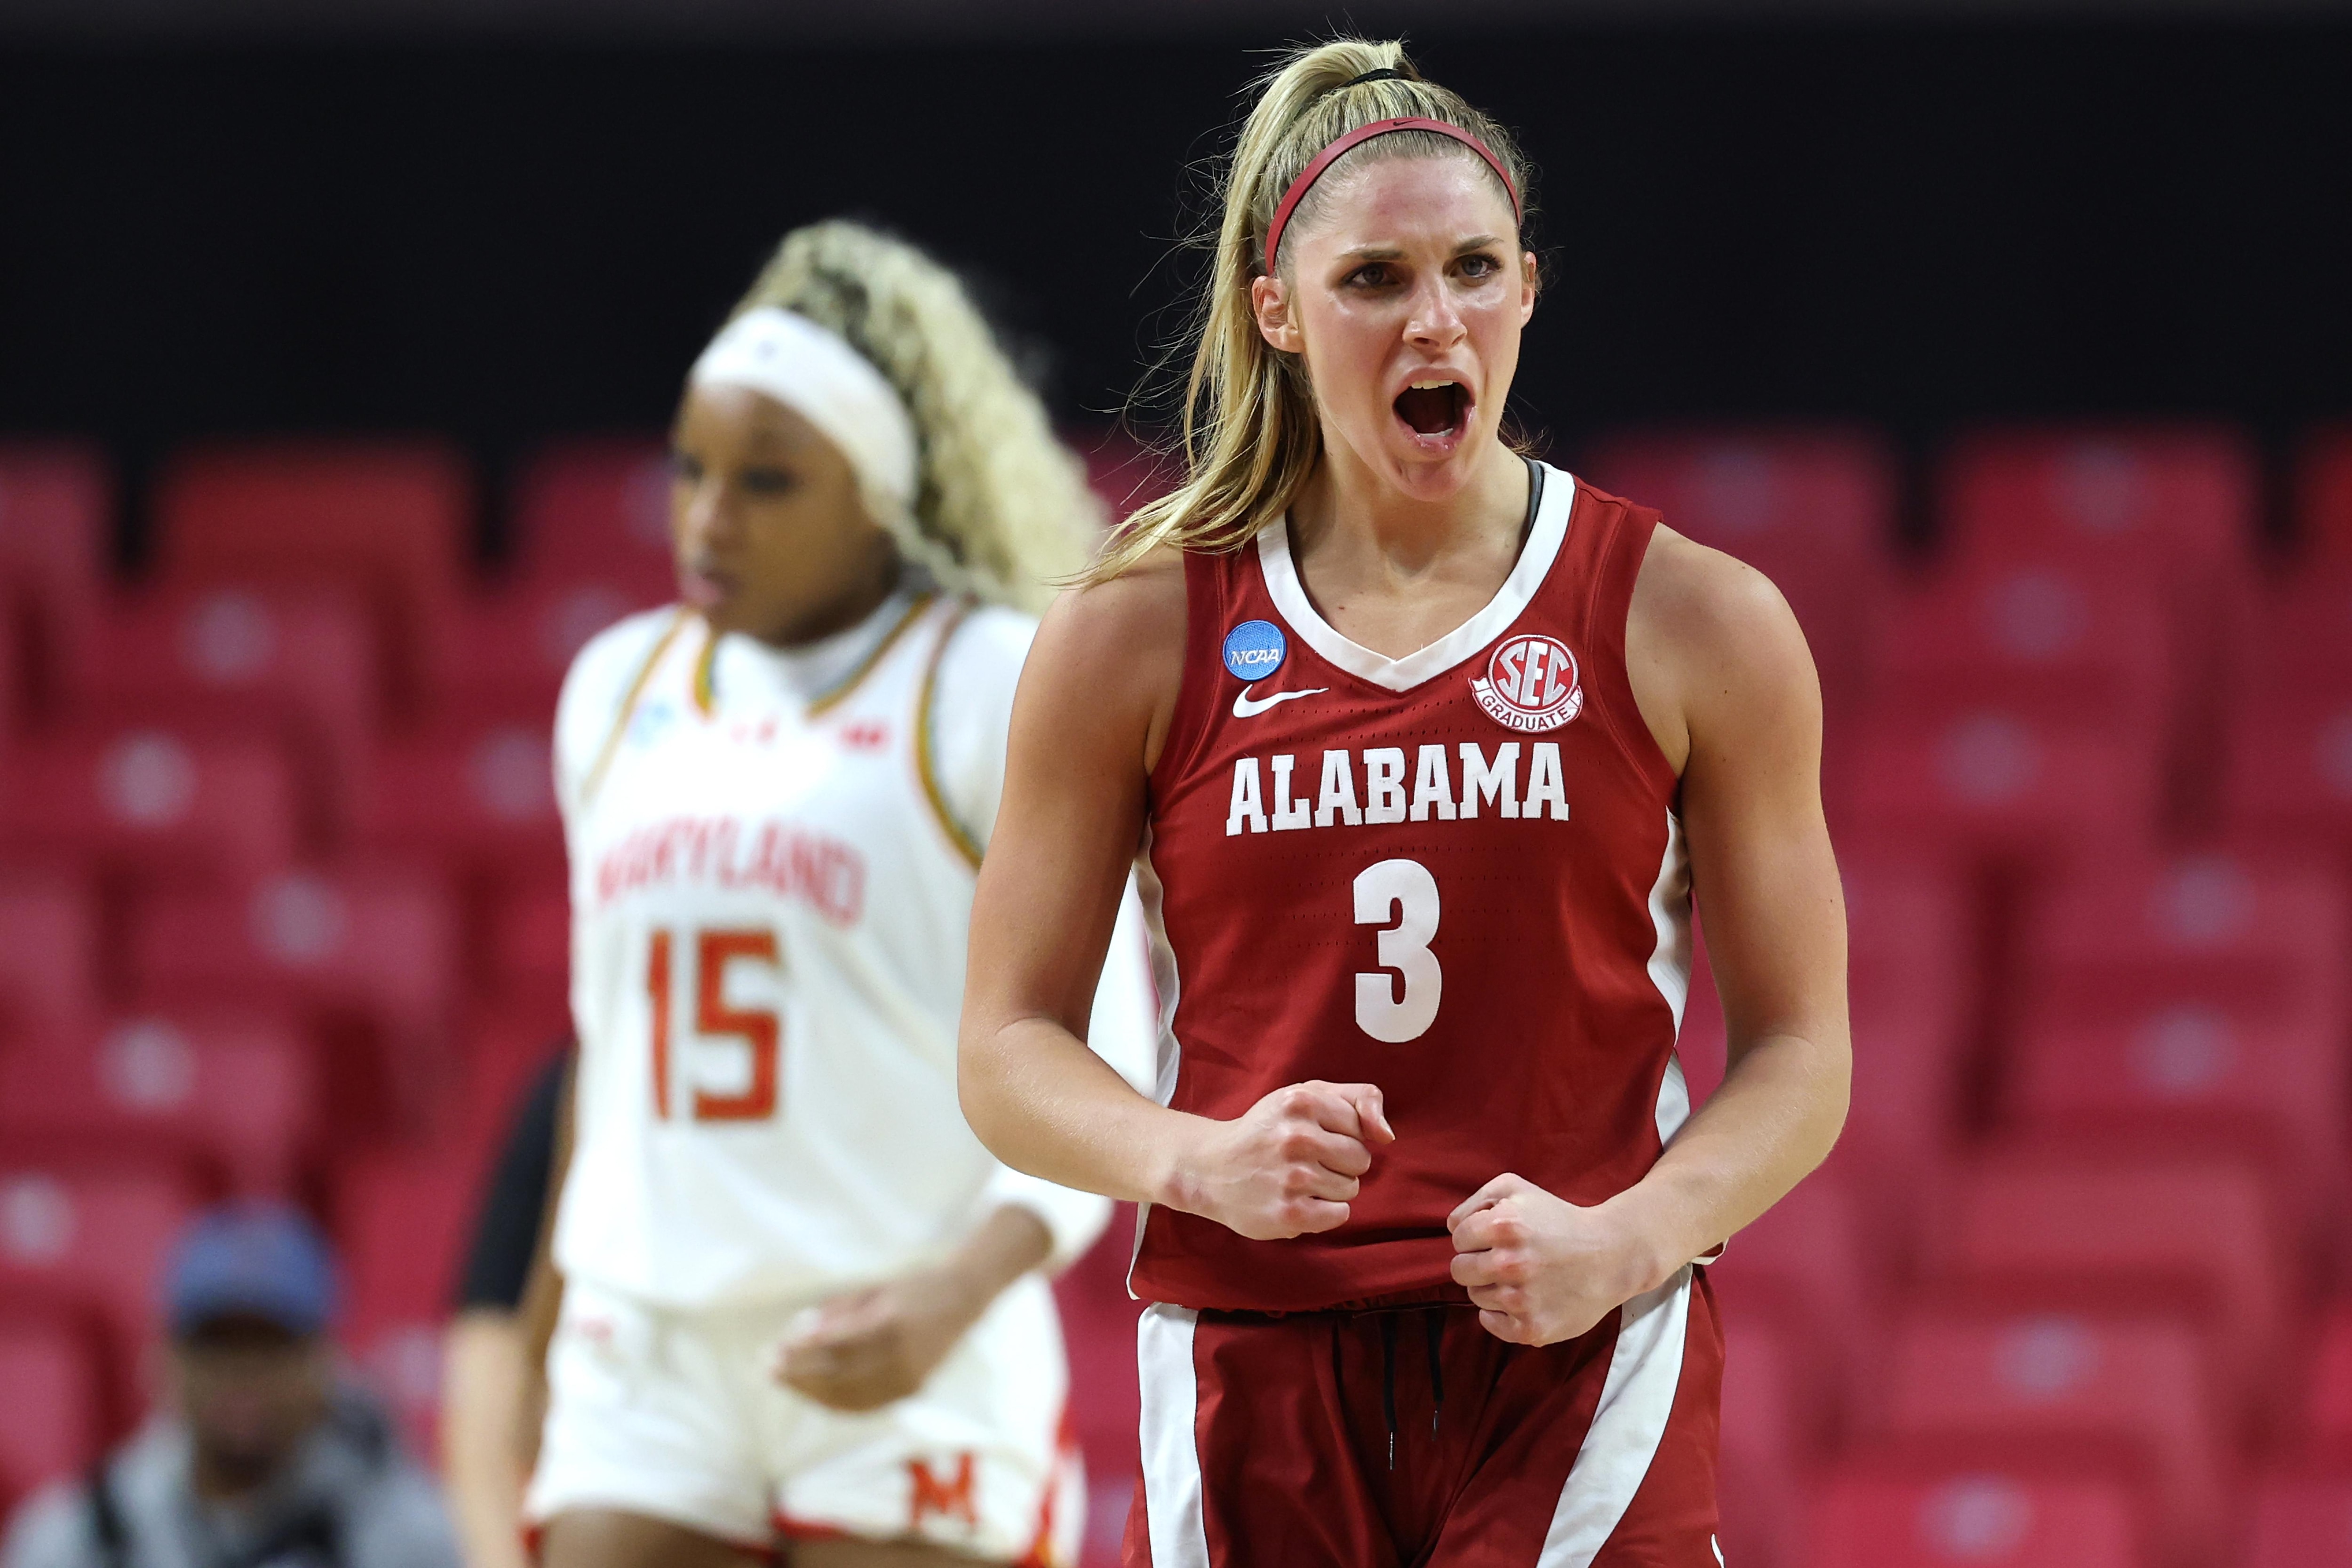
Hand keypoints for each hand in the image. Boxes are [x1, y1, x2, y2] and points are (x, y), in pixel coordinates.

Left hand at [773, 1268, 982, 1411]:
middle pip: (838, 1375)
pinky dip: (835, 1402)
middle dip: (798, 1375)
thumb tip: (797, 1334)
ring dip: (811, 1392)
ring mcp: (908, 1378)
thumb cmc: (912, 1287)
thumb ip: (837, 1313)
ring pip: (849, 1397)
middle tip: (768, 1369)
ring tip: (785, 1383)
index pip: (835, 1346)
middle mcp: (901, 1355)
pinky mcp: (911, 1390)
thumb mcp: (873, 1289)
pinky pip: (865, 1405)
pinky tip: (813, 1394)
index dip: (801, 1352)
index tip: (774, 1351)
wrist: (963, 1299)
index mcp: (891, 1322)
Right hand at [1167, 1081, 1395, 1240]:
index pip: (1360, 1126)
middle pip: (1361, 1160)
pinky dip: (1324, 1212)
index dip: (1341, 1134)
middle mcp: (1296, 1137)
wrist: (1210, 1169)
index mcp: (1302, 1101)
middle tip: (1303, 1161)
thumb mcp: (1306, 1095)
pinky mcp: (1289, 1214)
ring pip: (1351, 1188)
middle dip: (1339, 1163)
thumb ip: (1358, 1099)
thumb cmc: (1266, 1130)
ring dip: (1330, 1188)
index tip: (1312, 1135)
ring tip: (1295, 1180)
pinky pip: (1339, 1215)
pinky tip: (1297, 1201)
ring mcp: (1292, 1178)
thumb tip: (1387, 1135)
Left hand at [1448, 1174, 1662, 1345]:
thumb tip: (1452, 1227)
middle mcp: (1510, 1263)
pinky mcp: (1531, 1329)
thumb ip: (1477, 1200)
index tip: (1496, 1239)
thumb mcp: (1517, 1188)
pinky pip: (1490, 1324)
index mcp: (1504, 1225)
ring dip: (1491, 1287)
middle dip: (1477, 1263)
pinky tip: (1522, 1300)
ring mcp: (1521, 1300)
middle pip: (1459, 1270)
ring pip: (1475, 1296)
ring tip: (1521, 1278)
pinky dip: (1499, 1315)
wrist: (1611, 1256)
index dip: (1475, 1237)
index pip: (1458, 1238)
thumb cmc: (1559, 1219)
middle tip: (1506, 1260)